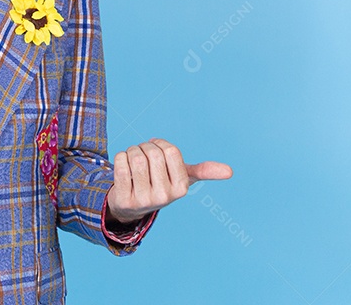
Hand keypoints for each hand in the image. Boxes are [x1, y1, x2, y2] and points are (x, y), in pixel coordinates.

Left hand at [106, 137, 231, 222]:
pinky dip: (119, 158)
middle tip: (142, 154)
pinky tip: (123, 167)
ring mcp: (144, 200)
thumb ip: (204, 171)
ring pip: (135, 157)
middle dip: (144, 147)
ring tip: (133, 159)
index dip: (160, 144)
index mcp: (181, 188)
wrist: (132, 206)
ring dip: (131, 151)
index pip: (170, 150)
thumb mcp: (183, 178)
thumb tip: (230, 171)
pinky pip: (120, 164)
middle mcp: (164, 196)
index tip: (156, 149)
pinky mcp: (124, 199)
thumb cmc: (160, 184)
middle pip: (152, 153)